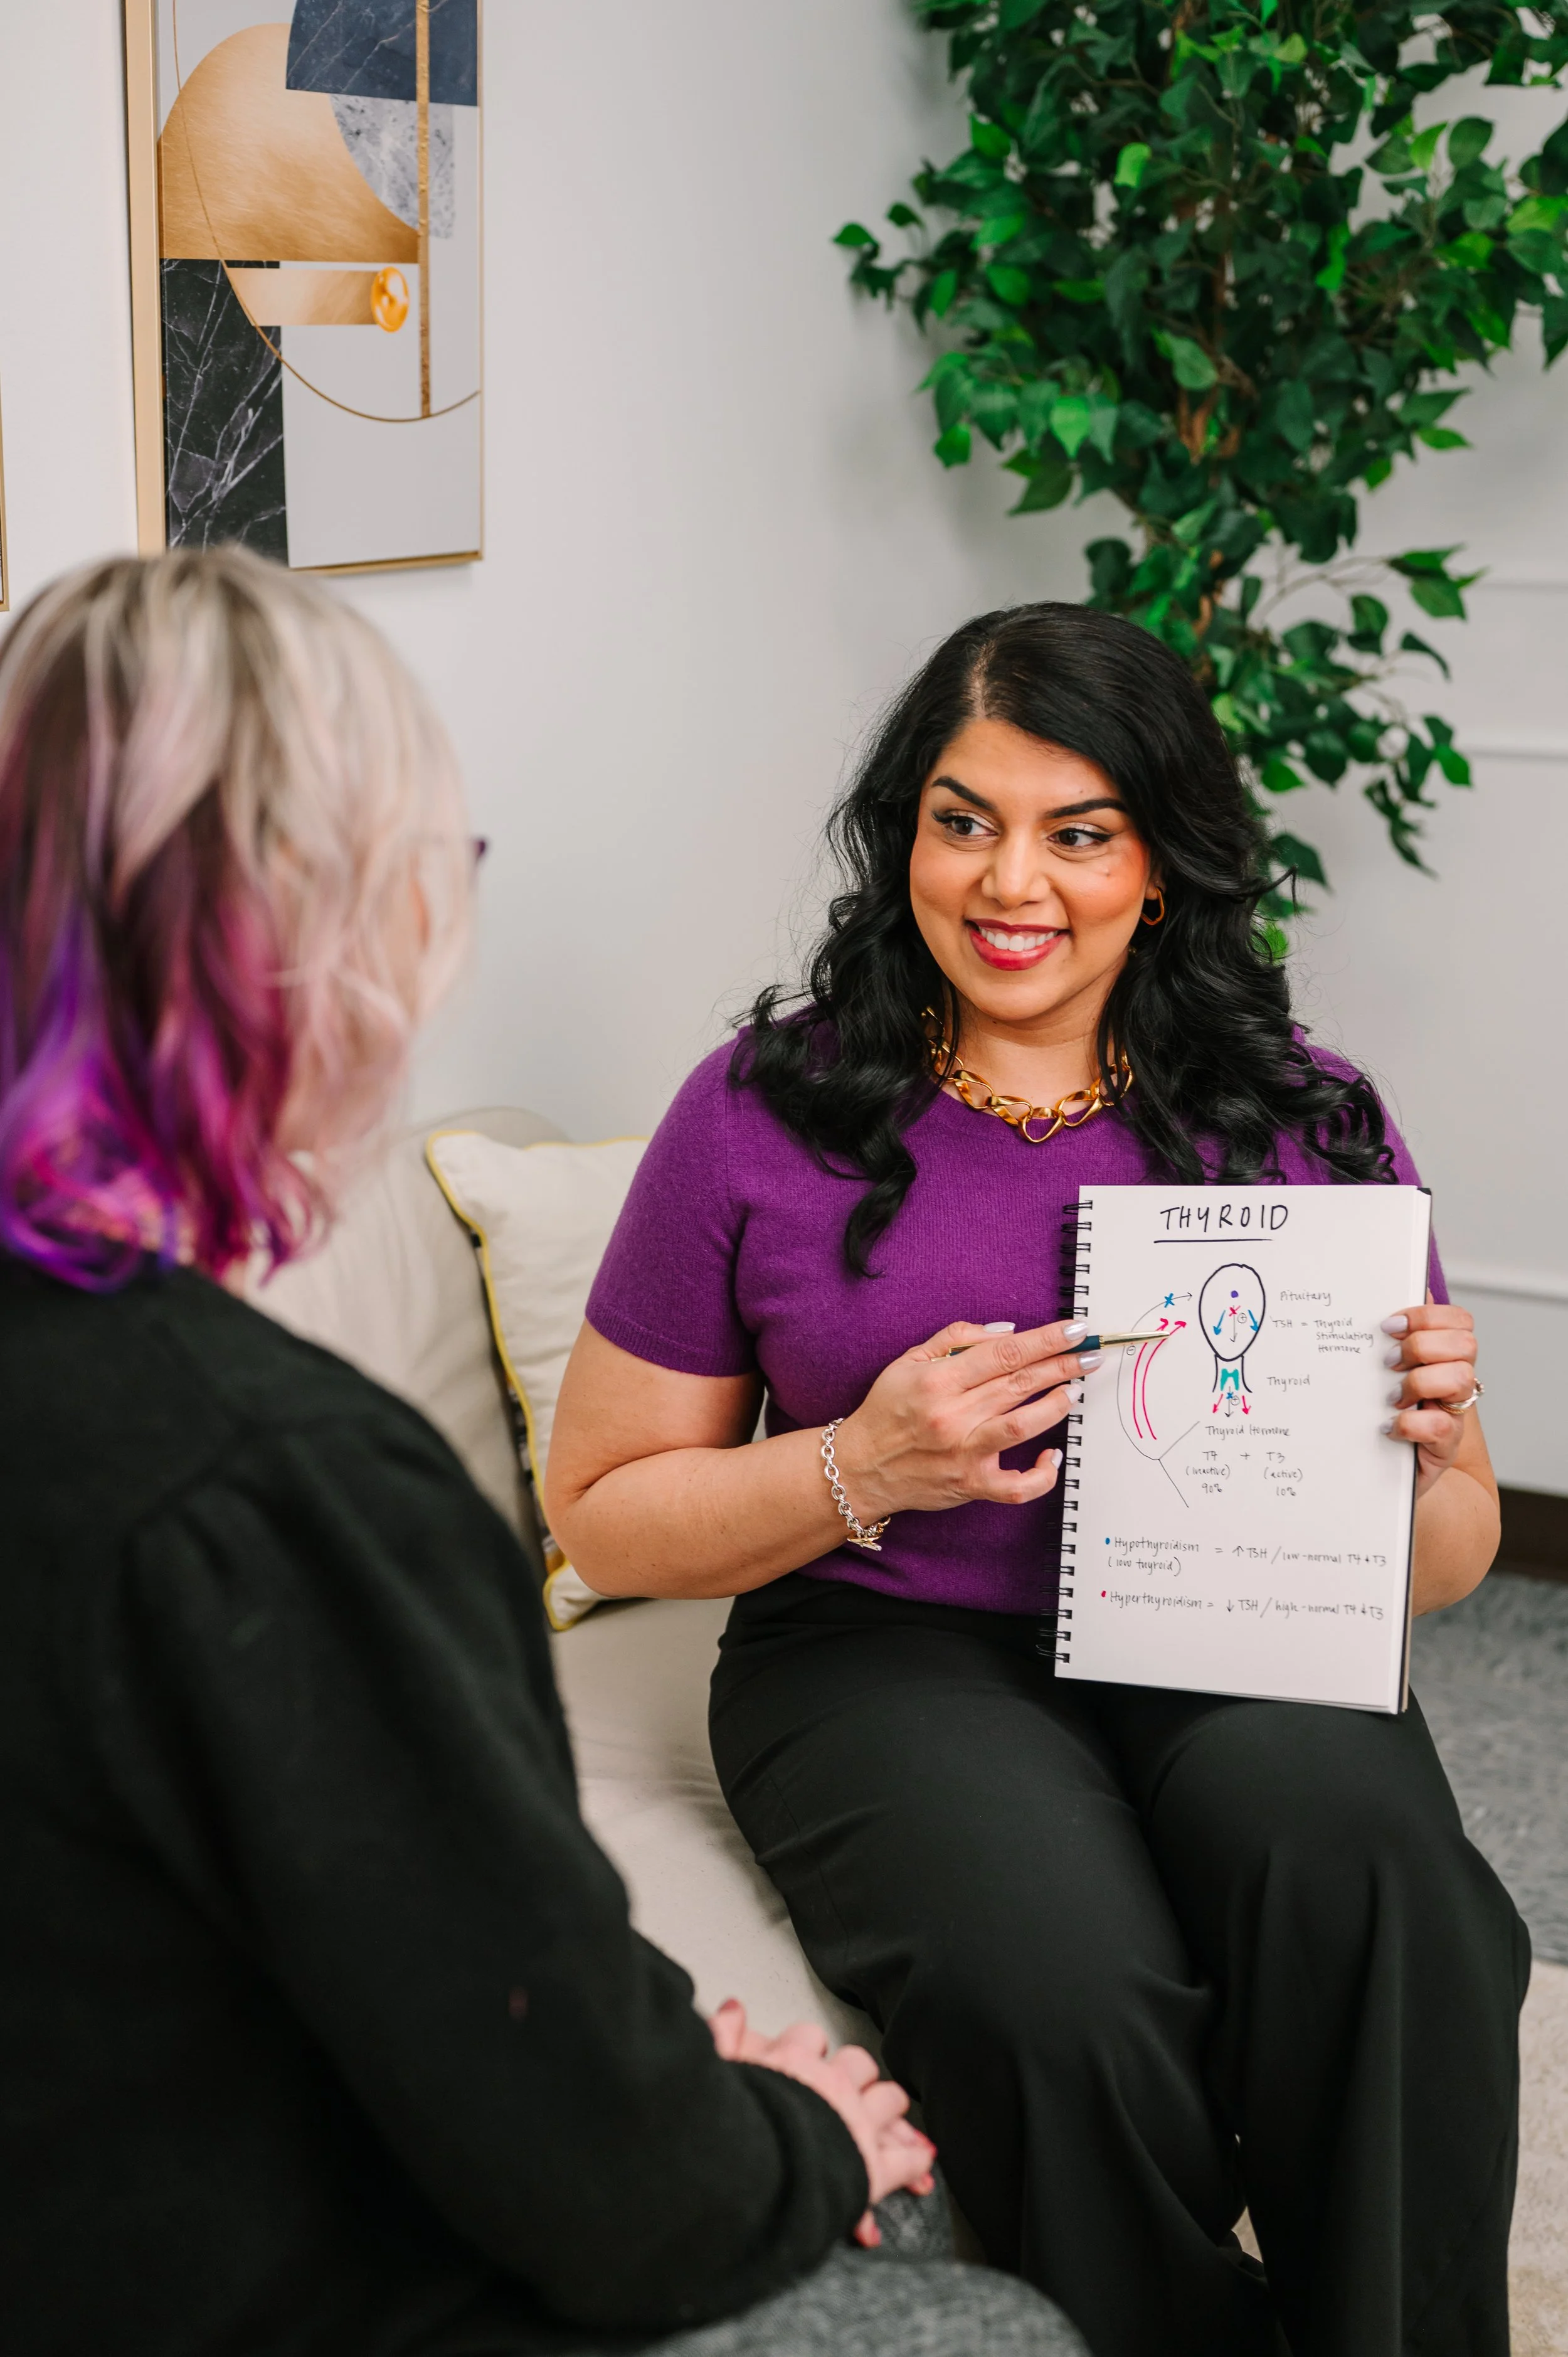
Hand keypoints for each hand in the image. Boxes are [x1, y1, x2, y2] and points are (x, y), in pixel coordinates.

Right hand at [710, 2001, 935, 2246]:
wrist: (752, 2168)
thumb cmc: (732, 2124)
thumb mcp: (716, 2068)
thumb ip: (722, 2034)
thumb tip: (733, 2006)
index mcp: (793, 2062)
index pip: (809, 2038)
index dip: (808, 2047)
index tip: (806, 2054)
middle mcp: (830, 2085)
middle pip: (858, 2062)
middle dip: (858, 2072)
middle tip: (853, 2085)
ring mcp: (857, 2121)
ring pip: (888, 2098)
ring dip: (887, 2104)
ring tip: (888, 2112)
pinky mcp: (872, 2166)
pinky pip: (904, 2159)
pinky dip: (914, 2161)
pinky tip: (921, 2161)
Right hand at [829, 1318, 1092, 1524]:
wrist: (859, 1467)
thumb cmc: (887, 1411)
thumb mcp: (909, 1360)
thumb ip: (958, 1339)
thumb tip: (1009, 1332)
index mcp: (938, 1380)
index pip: (1004, 1353)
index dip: (1045, 1339)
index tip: (1074, 1329)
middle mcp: (953, 1416)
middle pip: (1020, 1383)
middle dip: (1062, 1365)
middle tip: (1089, 1353)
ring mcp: (964, 1453)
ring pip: (1024, 1426)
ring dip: (1056, 1405)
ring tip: (1074, 1391)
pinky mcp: (971, 1485)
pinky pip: (1017, 1486)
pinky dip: (1042, 1474)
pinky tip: (1054, 1455)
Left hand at [1381, 1304, 1478, 1499]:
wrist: (1383, 1469)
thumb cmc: (1383, 1412)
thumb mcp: (1383, 1372)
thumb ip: (1395, 1336)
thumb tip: (1404, 1290)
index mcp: (1443, 1356)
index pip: (1459, 1320)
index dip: (1427, 1316)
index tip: (1389, 1326)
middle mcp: (1455, 1381)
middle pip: (1465, 1343)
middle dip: (1422, 1345)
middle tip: (1389, 1363)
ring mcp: (1454, 1413)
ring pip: (1461, 1377)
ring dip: (1419, 1382)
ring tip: (1391, 1396)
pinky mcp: (1445, 1446)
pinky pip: (1443, 1425)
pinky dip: (1411, 1423)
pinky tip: (1389, 1426)